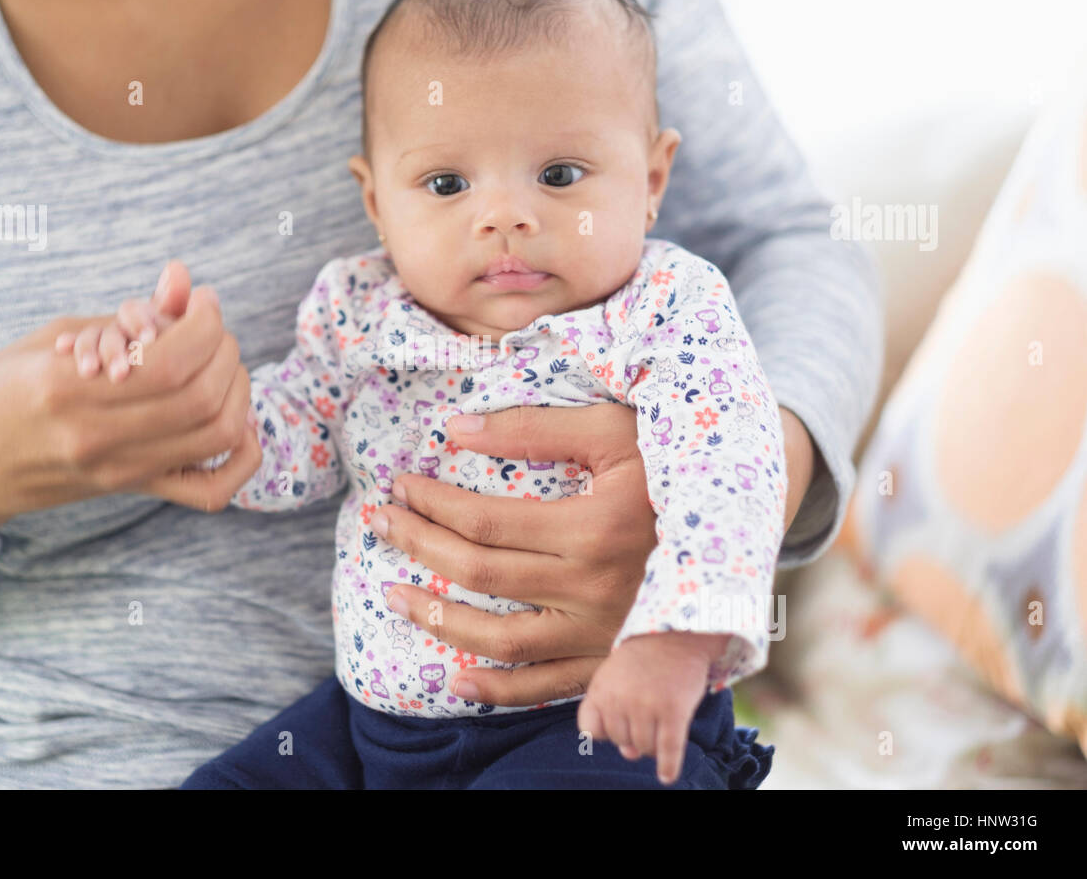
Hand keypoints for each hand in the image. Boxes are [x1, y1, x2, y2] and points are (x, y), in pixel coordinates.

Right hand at [0, 261, 260, 575]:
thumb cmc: (2, 388)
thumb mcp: (54, 336)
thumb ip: (126, 314)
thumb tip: (184, 279)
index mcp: (66, 390)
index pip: (171, 362)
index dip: (205, 324)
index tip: (203, 301)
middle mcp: (97, 438)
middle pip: (202, 397)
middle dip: (224, 348)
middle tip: (212, 327)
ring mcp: (120, 471)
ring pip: (217, 435)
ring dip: (237, 387)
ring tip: (221, 360)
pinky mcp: (134, 490)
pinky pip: (211, 490)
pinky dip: (243, 456)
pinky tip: (240, 423)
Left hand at [371, 402, 819, 708]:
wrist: (739, 527)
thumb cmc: (670, 469)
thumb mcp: (616, 432)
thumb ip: (536, 428)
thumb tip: (456, 429)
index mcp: (593, 527)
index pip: (485, 520)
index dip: (432, 503)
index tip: (399, 485)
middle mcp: (595, 587)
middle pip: (481, 575)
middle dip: (419, 546)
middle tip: (378, 523)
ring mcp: (603, 633)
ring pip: (502, 639)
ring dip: (439, 619)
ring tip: (395, 596)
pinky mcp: (611, 663)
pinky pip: (545, 689)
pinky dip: (495, 690)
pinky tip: (453, 677)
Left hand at [577, 631, 730, 782]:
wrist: (675, 634)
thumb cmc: (642, 659)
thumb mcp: (616, 679)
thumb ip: (613, 714)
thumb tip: (628, 755)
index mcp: (600, 690)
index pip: (591, 732)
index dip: (606, 731)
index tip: (619, 720)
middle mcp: (620, 700)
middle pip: (621, 741)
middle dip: (633, 735)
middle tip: (648, 713)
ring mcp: (646, 706)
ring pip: (644, 748)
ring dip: (652, 745)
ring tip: (661, 725)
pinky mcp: (673, 711)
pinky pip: (669, 749)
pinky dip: (668, 766)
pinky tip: (667, 776)